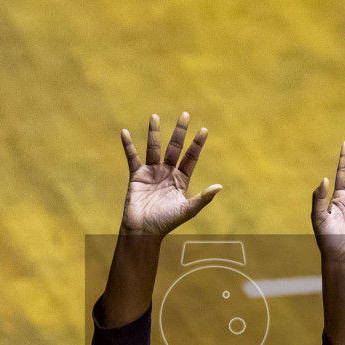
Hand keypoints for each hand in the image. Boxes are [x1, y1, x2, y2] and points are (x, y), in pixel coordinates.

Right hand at [120, 113, 222, 235]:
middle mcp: (167, 173)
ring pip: (154, 148)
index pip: (191, 157)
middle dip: (180, 131)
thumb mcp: (187, 210)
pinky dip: (128, 145)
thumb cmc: (166, 223)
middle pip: (174, 147)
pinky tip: (125, 132)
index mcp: (181, 180)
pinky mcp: (137, 176)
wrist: (143, 231)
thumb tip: (220, 187)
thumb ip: (203, 198)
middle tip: (185, 113)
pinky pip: (132, 157)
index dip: (197, 144)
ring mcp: (152, 173)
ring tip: (155, 116)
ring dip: (154, 132)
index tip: (203, 130)